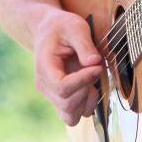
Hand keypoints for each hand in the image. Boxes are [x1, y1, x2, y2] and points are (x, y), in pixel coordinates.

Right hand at [32, 9, 102, 125]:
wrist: (48, 30)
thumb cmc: (61, 27)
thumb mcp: (74, 26)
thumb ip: (84, 44)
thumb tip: (95, 62)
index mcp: (45, 67)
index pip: (62, 87)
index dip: (83, 81)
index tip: (97, 67)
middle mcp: (45, 86)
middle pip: (67, 104)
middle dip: (87, 89)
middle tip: (95, 69)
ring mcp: (52, 94)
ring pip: (70, 115)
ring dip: (87, 101)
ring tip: (91, 79)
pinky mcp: (61, 98)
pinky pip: (74, 114)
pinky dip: (86, 104)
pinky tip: (90, 86)